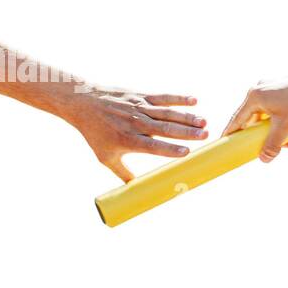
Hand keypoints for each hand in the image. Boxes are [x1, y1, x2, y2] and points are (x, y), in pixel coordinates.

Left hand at [60, 87, 207, 180]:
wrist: (82, 103)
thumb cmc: (94, 133)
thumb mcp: (105, 156)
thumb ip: (123, 173)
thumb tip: (135, 191)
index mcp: (127, 140)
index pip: (152, 146)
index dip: (169, 149)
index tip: (187, 153)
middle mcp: (135, 123)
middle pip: (164, 128)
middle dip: (186, 132)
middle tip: (205, 135)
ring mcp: (139, 108)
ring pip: (167, 113)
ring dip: (187, 117)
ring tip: (204, 122)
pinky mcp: (141, 96)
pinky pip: (162, 97)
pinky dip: (178, 98)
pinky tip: (194, 100)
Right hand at [222, 78, 287, 162]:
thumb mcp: (286, 128)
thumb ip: (273, 145)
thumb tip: (264, 159)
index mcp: (255, 96)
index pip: (238, 118)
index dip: (231, 132)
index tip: (224, 143)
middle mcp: (261, 89)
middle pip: (257, 120)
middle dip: (268, 137)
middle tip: (272, 149)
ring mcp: (272, 88)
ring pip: (272, 117)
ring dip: (282, 133)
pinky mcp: (284, 90)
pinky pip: (281, 111)